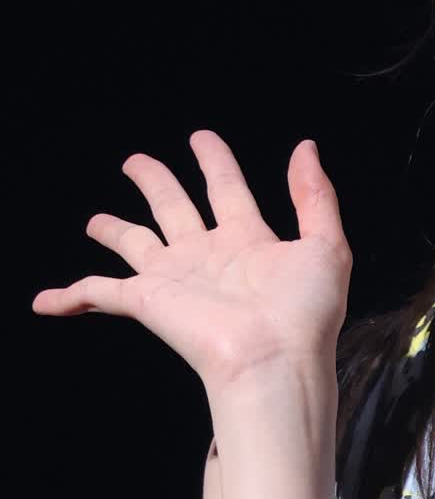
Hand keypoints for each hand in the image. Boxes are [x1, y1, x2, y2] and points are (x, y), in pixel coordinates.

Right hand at [31, 130, 353, 396]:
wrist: (275, 360)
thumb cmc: (304, 313)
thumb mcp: (326, 244)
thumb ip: (315, 195)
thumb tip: (306, 147)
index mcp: (247, 241)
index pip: (226, 188)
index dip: (214, 160)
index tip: (201, 138)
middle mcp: (206, 257)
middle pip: (173, 207)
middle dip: (155, 181)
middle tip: (135, 162)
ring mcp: (175, 280)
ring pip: (135, 243)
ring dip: (114, 230)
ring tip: (94, 221)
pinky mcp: (148, 302)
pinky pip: (99, 292)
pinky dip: (70, 296)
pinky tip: (45, 301)